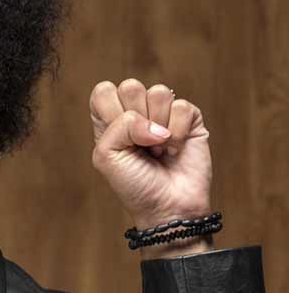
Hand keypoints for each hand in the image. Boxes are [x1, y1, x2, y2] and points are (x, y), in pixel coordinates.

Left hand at [89, 78, 212, 229]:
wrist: (167, 207)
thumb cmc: (133, 185)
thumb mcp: (107, 157)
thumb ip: (118, 126)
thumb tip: (155, 123)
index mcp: (110, 120)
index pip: (103, 90)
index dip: (110, 111)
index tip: (117, 139)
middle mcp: (136, 113)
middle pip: (131, 85)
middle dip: (135, 119)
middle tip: (139, 146)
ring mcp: (163, 114)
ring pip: (159, 92)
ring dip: (157, 128)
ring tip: (157, 150)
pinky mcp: (189, 119)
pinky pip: (182, 106)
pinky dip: (177, 132)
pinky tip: (174, 150)